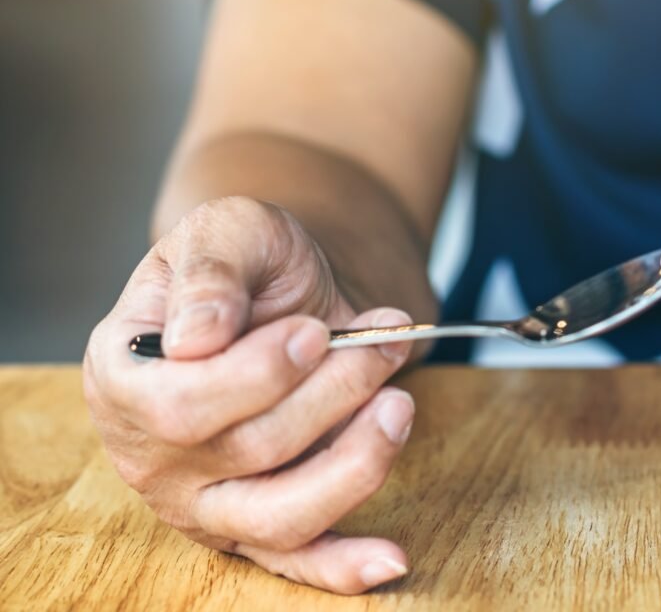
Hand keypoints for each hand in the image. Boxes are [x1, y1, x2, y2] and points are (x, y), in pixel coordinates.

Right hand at [83, 196, 416, 594]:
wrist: (290, 291)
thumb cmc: (250, 263)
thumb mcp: (227, 230)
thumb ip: (210, 272)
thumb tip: (197, 336)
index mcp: (125, 375)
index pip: (180, 406)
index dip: (258, 375)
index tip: (314, 332)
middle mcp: (154, 452)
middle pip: (249, 452)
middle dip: (332, 393)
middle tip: (382, 339)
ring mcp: (206, 498)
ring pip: (280, 514)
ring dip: (357, 459)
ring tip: (400, 402)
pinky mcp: (259, 524)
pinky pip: (298, 560)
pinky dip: (345, 566)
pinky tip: (392, 556)